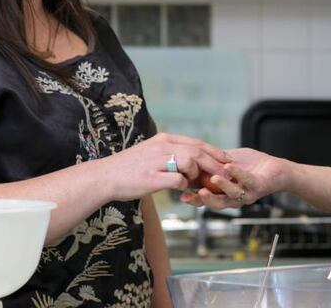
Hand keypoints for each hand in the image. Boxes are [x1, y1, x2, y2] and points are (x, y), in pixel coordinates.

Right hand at [101, 133, 229, 201]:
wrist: (105, 176)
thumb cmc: (129, 168)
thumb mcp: (151, 153)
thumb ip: (171, 154)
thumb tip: (192, 163)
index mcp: (163, 139)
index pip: (196, 142)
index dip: (213, 151)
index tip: (225, 159)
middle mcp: (161, 147)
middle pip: (197, 151)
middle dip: (214, 163)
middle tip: (225, 174)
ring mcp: (156, 161)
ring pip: (190, 162)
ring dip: (197, 174)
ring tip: (197, 183)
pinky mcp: (151, 177)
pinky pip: (177, 180)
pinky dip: (184, 185)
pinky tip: (182, 191)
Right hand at [180, 147, 286, 209]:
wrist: (275, 169)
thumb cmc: (251, 166)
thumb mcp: (228, 160)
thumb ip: (213, 160)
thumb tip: (193, 156)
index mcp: (224, 193)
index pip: (206, 198)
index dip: (193, 199)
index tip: (181, 195)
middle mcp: (234, 197)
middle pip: (216, 202)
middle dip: (203, 200)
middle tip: (191, 195)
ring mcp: (246, 194)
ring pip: (231, 195)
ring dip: (222, 187)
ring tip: (212, 178)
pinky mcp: (258, 187)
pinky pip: (247, 181)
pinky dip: (238, 174)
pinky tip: (229, 166)